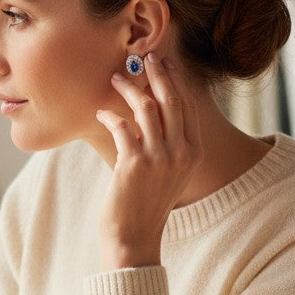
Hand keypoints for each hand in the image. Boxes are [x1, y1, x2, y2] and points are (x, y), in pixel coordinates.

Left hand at [97, 52, 202, 268]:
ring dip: (129, 89)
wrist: (135, 237)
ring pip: (146, 108)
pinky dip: (110, 116)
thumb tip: (154, 112)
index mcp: (193, 152)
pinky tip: (101, 114)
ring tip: (114, 80)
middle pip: (171, 99)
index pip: (187, 106)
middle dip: (157, 73)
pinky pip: (122, 126)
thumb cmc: (147, 205)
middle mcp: (181, 152)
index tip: (163, 65)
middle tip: (143, 57)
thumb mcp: (170, 173)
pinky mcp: (133, 164)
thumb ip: (169, 145)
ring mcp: (159, 158)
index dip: (175, 81)